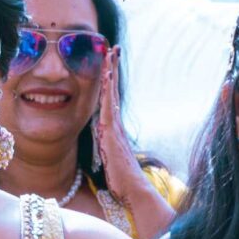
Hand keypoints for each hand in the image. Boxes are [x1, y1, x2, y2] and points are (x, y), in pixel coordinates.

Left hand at [92, 46, 141, 198]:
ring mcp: (114, 127)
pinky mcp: (112, 132)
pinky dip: (107, 88)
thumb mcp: (110, 161)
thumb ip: (106, 148)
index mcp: (113, 130)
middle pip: (112, 91)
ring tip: (110, 53)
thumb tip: (103, 141)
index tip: (109, 64)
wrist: (134, 191)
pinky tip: (107, 75)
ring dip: (110, 72)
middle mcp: (115, 125)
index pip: (110, 101)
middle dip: (112, 69)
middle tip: (113, 48)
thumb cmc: (123, 181)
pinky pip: (108, 105)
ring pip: (111, 93)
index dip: (109, 82)